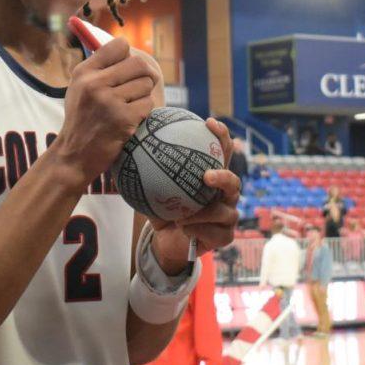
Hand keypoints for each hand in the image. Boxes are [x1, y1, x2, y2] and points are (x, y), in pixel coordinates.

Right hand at [53, 38, 160, 186]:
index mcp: (84, 72)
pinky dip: (144, 112)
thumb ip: (99, 67)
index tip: (126, 68)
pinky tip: (130, 119)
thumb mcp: (79, 87)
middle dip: (144, 75)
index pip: (120, 45)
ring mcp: (109, 101)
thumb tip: (126, 49)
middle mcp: (95, 83)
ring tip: (129, 106)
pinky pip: (148, 104)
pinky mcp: (123, 119)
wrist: (74, 155)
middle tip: (138, 87)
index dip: (128, 56)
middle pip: (139, 64)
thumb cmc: (81, 119)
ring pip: (146, 84)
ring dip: (143, 95)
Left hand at [150, 118, 239, 271]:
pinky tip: (184, 229)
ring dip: (202, 214)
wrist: (167, 241)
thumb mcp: (153, 188)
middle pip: (233, 182)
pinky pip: (217, 233)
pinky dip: (198, 231)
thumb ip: (147, 168)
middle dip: (222, 177)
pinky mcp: (225, 236)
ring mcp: (228, 216)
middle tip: (205, 176)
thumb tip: (130, 140)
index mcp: (213, 178)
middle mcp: (224, 195)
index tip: (208, 122)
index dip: (220, 135)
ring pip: (225, 212)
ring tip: (182, 216)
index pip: (222, 152)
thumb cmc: (164, 211)